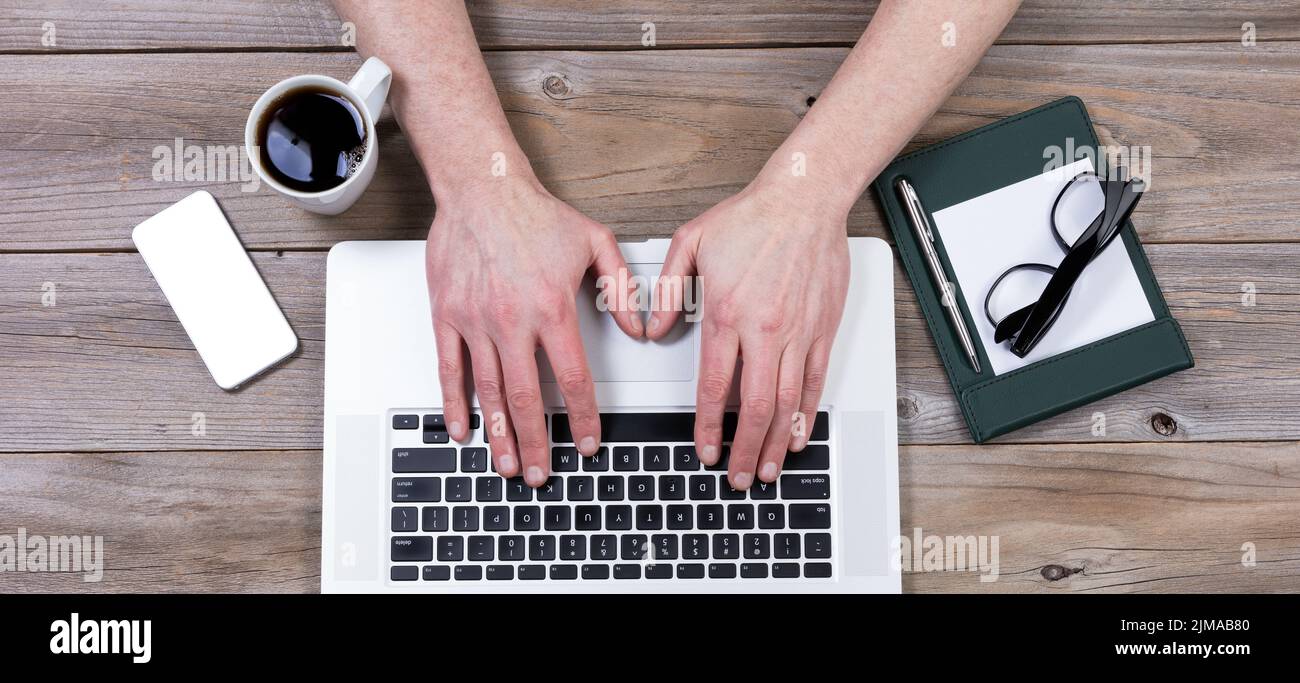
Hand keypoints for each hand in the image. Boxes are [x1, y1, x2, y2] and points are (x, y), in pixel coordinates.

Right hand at [427, 176, 642, 485]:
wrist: (481, 187)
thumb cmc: (534, 214)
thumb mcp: (595, 242)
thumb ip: (622, 288)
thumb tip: (638, 326)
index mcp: (552, 308)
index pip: (573, 378)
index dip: (584, 417)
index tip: (588, 442)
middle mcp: (512, 320)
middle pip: (527, 398)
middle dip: (536, 444)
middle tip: (540, 474)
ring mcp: (475, 321)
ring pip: (489, 392)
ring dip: (499, 434)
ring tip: (506, 465)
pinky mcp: (447, 316)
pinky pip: (449, 369)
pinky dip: (455, 404)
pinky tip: (463, 430)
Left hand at [648, 180, 849, 489]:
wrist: (805, 198)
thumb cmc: (751, 217)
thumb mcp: (689, 243)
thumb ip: (665, 289)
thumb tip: (651, 328)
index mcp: (725, 312)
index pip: (713, 386)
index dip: (707, 426)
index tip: (705, 450)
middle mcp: (764, 329)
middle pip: (753, 407)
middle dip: (744, 450)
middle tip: (738, 477)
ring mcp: (798, 332)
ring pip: (786, 403)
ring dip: (775, 443)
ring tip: (768, 470)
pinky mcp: (822, 329)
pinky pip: (815, 382)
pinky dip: (806, 414)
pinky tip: (798, 435)